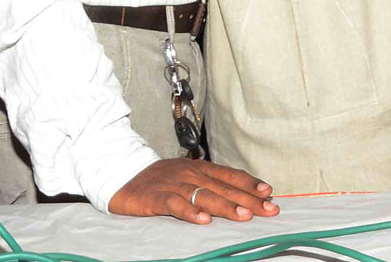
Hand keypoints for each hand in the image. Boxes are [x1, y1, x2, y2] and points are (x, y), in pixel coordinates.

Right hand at [108, 158, 279, 223]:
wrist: (122, 174)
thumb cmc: (159, 180)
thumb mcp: (187, 178)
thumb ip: (209, 185)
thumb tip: (237, 197)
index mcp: (200, 169)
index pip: (230, 175)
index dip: (250, 183)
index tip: (269, 192)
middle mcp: (191, 174)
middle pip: (224, 187)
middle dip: (249, 199)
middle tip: (269, 208)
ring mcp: (174, 185)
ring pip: (205, 195)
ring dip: (226, 206)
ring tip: (244, 216)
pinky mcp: (156, 197)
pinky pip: (175, 205)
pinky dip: (190, 212)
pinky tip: (203, 220)